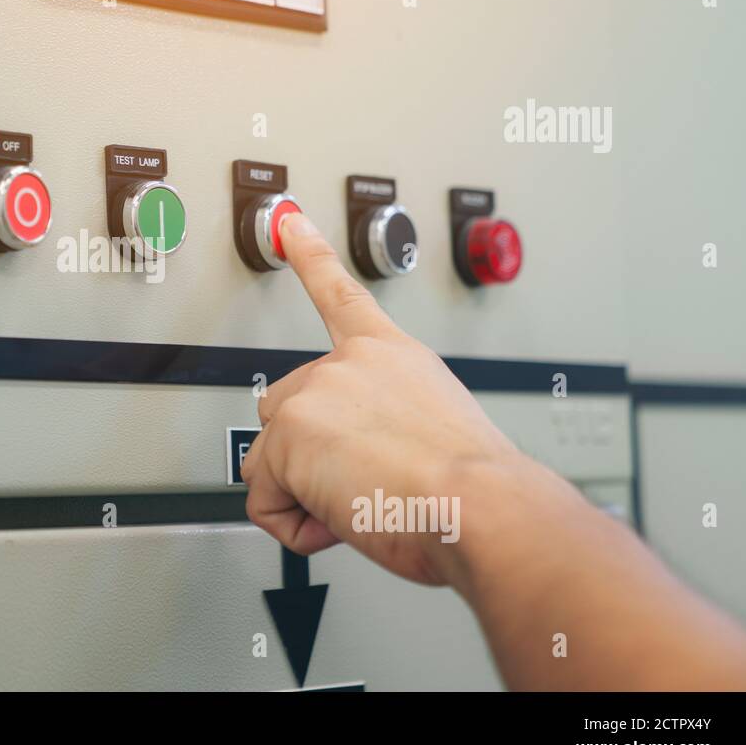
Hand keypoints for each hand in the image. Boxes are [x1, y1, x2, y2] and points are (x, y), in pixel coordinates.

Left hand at [241, 212, 526, 587]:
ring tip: (361, 501)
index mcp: (392, 356)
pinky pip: (264, 500)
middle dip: (309, 458)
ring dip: (304, 494)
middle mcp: (349, 365)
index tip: (287, 220)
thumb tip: (371, 467)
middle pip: (286, 412)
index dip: (309, 254)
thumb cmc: (473, 491)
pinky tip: (340, 519)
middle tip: (365, 484)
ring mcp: (315, 394)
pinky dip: (293, 524)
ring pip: (270, 460)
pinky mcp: (290, 435)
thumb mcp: (439, 436)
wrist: (481, 506)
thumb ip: (390, 430)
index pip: (341, 295)